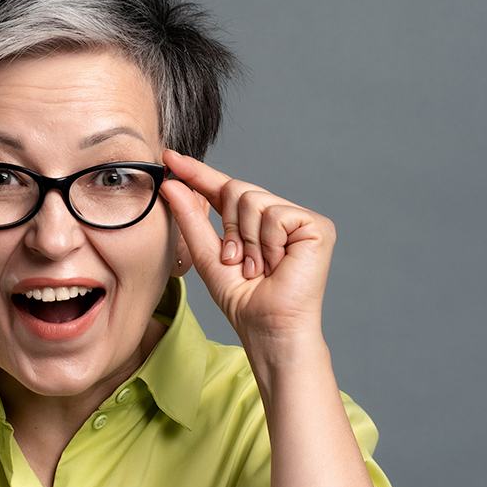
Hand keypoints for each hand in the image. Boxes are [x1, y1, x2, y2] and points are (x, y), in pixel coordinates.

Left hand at [160, 149, 335, 359]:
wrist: (269, 328)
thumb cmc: (242, 300)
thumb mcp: (207, 255)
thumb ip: (191, 218)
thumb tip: (171, 184)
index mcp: (253, 222)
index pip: (222, 188)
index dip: (197, 173)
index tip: (168, 158)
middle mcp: (278, 215)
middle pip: (237, 190)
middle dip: (229, 228)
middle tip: (238, 261)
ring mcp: (299, 219)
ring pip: (253, 200)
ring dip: (247, 240)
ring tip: (259, 267)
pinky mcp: (317, 226)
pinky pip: (276, 214)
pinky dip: (268, 242)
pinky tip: (278, 264)